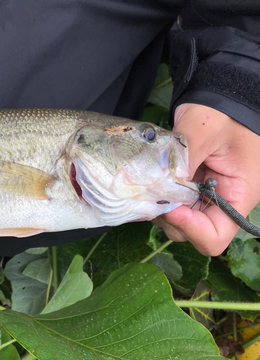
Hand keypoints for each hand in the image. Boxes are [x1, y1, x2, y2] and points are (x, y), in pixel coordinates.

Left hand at [153, 103, 259, 254]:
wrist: (219, 94)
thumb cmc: (223, 110)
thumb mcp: (205, 129)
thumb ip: (182, 159)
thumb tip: (159, 185)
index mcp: (239, 195)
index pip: (215, 237)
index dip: (189, 229)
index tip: (170, 207)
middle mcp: (220, 202)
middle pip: (188, 232)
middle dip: (167, 216)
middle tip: (151, 191)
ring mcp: (201, 195)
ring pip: (173, 219)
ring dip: (157, 206)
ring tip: (148, 181)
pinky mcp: (186, 186)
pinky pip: (167, 201)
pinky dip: (154, 195)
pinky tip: (148, 177)